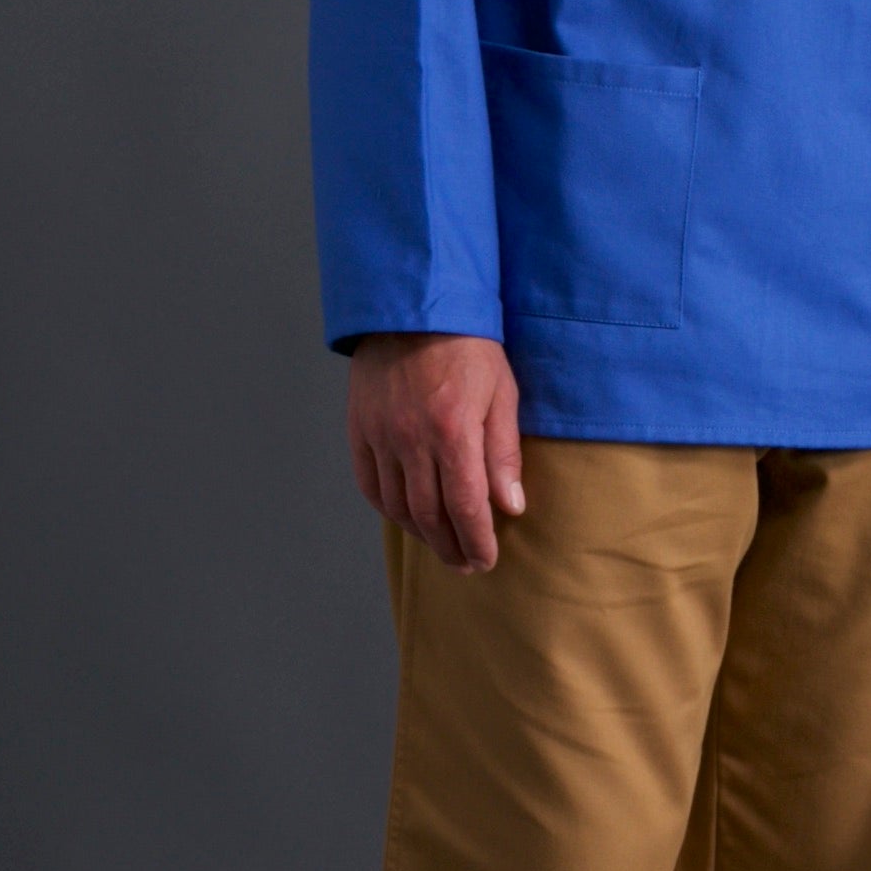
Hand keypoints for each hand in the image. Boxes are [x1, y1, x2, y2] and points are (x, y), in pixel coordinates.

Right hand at [348, 334, 524, 572]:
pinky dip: (388, 509)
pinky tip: (406, 517)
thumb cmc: (468, 346)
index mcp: (452, 431)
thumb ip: (503, 453)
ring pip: (397, 506)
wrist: (414, 307)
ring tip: (442, 545)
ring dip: (421, 534)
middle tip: (467, 564)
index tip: (486, 560)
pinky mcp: (359, 429)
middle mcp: (411, 440)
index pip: (465, 506)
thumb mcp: (501, 393)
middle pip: (429, 516)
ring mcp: (380, 436)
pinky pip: (370, 484)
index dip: (476, 540)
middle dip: (451, 547)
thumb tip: (510, 506)